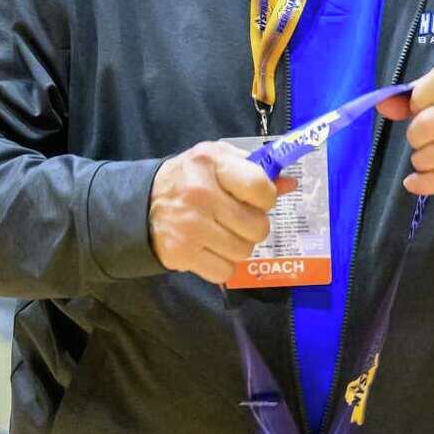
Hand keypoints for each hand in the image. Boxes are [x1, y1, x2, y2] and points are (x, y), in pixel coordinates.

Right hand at [149, 141, 287, 284]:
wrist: (142, 203)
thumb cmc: (191, 178)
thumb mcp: (220, 161)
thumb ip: (256, 169)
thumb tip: (291, 184)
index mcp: (212, 162)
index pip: (261, 189)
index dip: (265, 198)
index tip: (254, 199)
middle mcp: (200, 193)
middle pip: (257, 227)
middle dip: (253, 226)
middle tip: (237, 220)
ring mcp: (190, 226)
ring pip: (243, 252)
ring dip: (238, 246)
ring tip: (222, 233)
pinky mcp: (181, 253)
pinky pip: (224, 271)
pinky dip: (222, 265)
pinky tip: (210, 248)